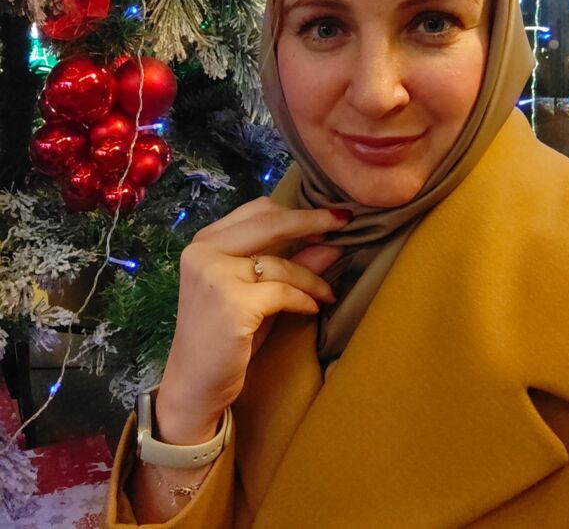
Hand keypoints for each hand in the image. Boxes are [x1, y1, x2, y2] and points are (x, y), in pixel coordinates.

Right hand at [155, 197, 348, 437]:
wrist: (195, 385)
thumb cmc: (226, 338)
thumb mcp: (259, 294)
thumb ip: (288, 265)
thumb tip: (331, 243)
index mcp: (205, 242)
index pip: (257, 211)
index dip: (297, 212)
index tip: (330, 216)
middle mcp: (204, 252)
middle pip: (269, 223)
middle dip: (313, 221)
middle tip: (345, 222)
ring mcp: (215, 275)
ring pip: (280, 263)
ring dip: (313, 277)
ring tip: (329, 292)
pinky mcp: (231, 302)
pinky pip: (283, 291)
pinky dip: (304, 298)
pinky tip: (314, 308)